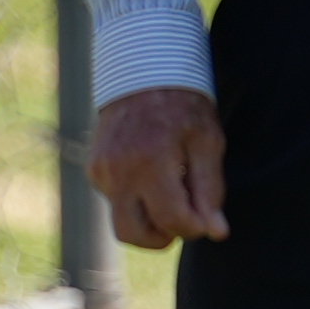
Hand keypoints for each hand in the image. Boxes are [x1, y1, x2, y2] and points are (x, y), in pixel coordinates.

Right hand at [91, 87, 228, 248]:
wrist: (142, 71)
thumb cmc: (183, 105)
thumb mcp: (207, 140)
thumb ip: (210, 189)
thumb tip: (215, 232)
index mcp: (151, 160)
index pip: (171, 220)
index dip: (194, 228)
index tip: (206, 220)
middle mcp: (118, 169)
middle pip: (132, 235)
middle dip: (161, 238)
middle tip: (183, 219)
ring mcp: (101, 170)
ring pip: (121, 222)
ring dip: (147, 221)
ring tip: (170, 194)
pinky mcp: (94, 169)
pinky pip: (115, 201)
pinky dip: (135, 200)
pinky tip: (151, 174)